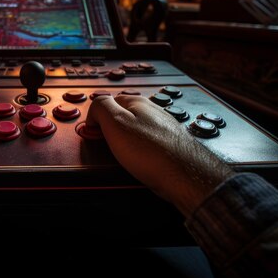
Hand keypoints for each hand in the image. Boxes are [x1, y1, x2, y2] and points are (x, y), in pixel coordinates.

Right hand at [86, 94, 232, 216]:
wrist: (185, 176)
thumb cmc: (153, 152)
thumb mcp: (116, 123)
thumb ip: (101, 108)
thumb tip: (95, 108)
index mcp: (138, 102)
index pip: (108, 101)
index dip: (97, 116)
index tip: (93, 131)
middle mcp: (152, 112)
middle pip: (123, 116)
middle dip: (112, 130)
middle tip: (107, 145)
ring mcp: (162, 129)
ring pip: (135, 131)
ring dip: (125, 141)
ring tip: (123, 156)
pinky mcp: (169, 146)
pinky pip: (147, 145)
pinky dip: (139, 152)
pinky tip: (139, 161)